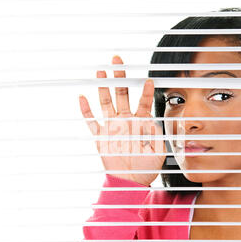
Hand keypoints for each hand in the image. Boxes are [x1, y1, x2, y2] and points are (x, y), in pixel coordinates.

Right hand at [78, 55, 165, 185]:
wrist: (131, 180)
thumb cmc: (147, 166)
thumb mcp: (158, 151)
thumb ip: (156, 137)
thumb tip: (153, 123)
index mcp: (140, 122)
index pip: (143, 102)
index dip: (145, 91)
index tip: (148, 80)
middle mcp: (125, 120)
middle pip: (122, 94)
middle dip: (120, 76)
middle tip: (118, 60)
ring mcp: (112, 126)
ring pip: (106, 103)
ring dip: (103, 88)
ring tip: (101, 72)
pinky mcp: (101, 136)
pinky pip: (91, 121)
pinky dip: (86, 110)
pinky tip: (82, 97)